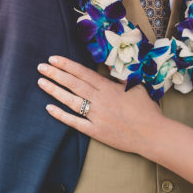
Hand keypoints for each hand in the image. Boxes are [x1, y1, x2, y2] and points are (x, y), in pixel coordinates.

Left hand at [37, 56, 162, 153]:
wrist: (152, 134)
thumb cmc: (146, 110)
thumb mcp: (136, 88)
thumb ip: (121, 79)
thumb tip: (111, 71)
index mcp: (109, 88)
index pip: (83, 73)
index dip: (67, 65)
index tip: (54, 59)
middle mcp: (99, 100)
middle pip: (73, 84)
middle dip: (56, 74)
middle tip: (41, 67)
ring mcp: (96, 116)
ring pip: (71, 101)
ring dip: (54, 91)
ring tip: (41, 82)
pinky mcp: (95, 131)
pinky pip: (75, 122)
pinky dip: (61, 115)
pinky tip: (49, 109)